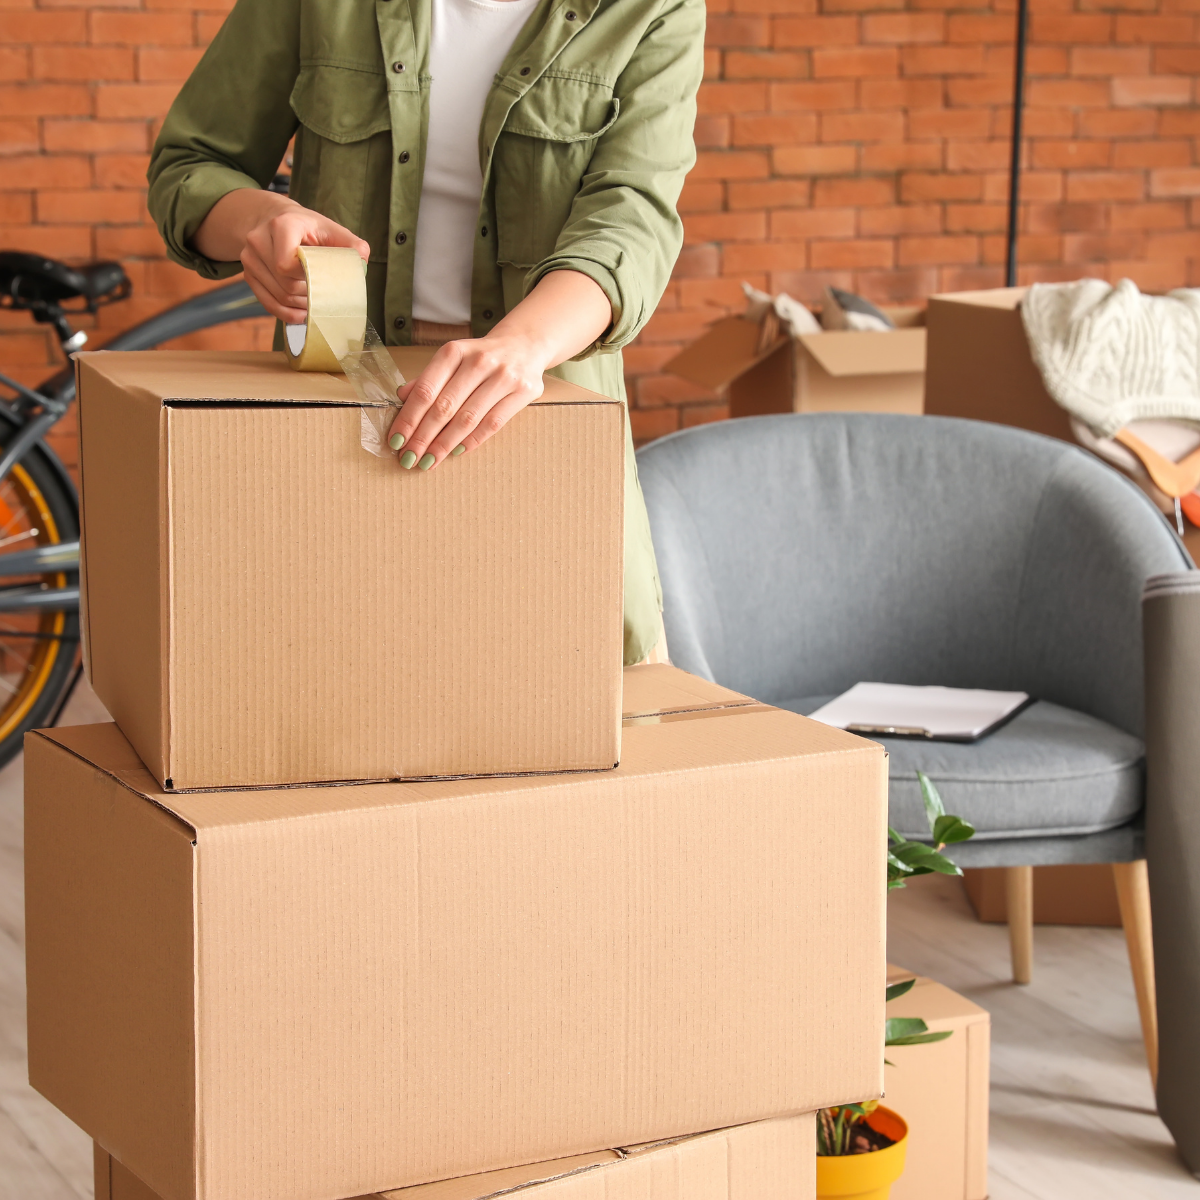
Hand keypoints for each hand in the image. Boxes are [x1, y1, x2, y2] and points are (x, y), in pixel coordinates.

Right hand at [192, 189, 369, 323]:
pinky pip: (268, 304)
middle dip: (309, 293)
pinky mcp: (248, 274)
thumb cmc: (307, 227)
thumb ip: (351, 244)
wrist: (274, 219)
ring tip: (316, 299)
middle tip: (325, 292)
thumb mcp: (330, 229)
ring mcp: (249, 258)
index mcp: (281, 225)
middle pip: (286, 284)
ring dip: (301, 305)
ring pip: (279, 296)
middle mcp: (258, 240)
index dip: (309, 277)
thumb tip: (363, 263)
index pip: (288, 265)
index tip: (323, 276)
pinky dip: (287, 313)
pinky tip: (303, 313)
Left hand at [388, 334, 548, 469]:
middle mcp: (479, 362)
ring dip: (445, 444)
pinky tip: (457, 452)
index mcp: (455, 351)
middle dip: (423, 437)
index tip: (396, 440)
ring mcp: (504, 376)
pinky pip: (493, 423)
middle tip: (409, 458)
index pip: (426, 390)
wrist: (525, 344)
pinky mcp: (523, 391)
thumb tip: (402, 398)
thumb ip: (429, 378)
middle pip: (445, 407)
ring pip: (468, 419)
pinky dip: (473, 440)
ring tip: (430, 461)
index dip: (409, 418)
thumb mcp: (453, 359)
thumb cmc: (481, 357)